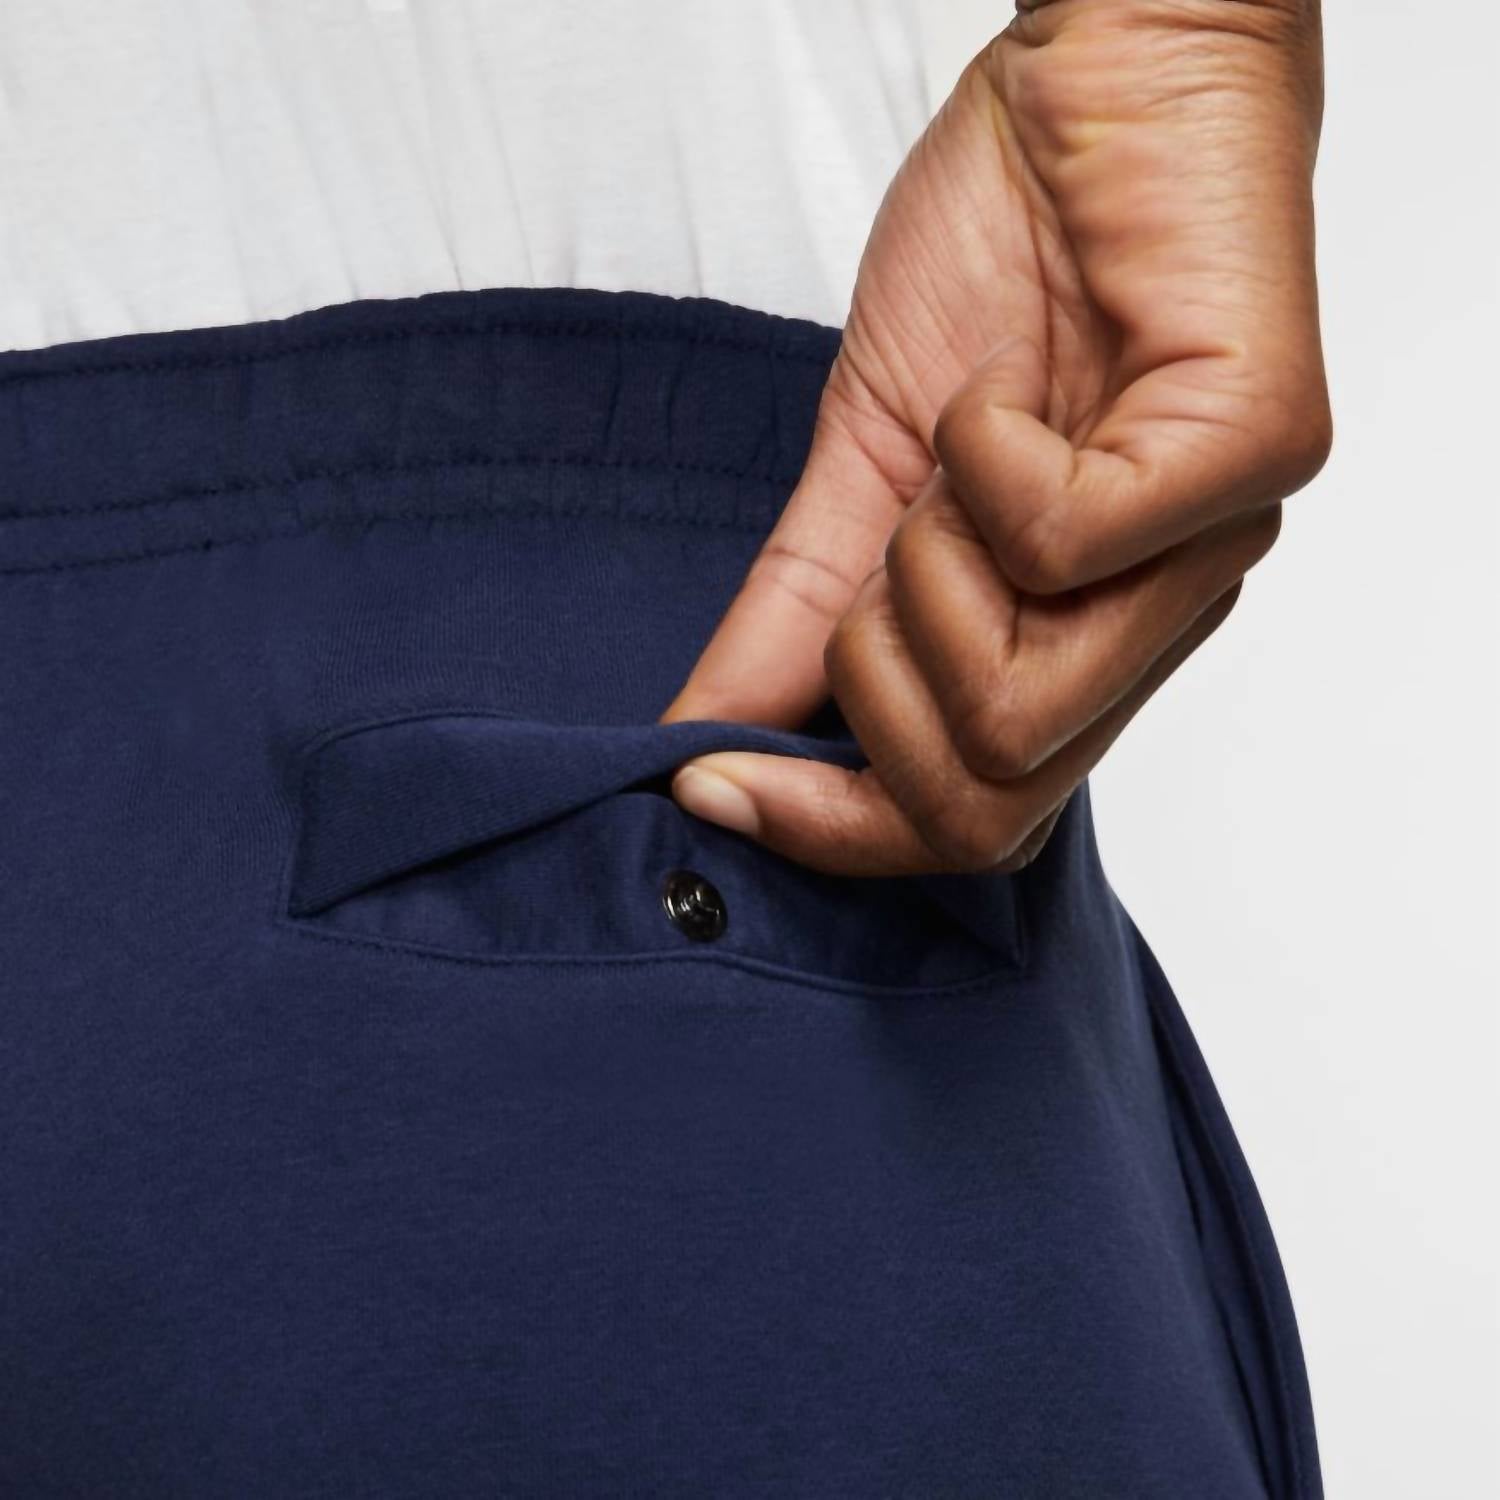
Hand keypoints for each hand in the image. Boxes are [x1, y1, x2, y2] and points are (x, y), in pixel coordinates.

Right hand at [659, 0, 1331, 875]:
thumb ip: (794, 624)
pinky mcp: (1253, 450)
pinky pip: (1059, 541)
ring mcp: (1217, 552)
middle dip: (873, 690)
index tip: (710, 784)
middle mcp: (1159, 627)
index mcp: (1073, 645)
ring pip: (1013, 705)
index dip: (836, 833)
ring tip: (953, 452)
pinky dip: (980, 460)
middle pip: (991, 804)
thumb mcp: (864, 474)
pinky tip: (1007, 388)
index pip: (975, 826)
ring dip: (922, 575)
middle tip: (882, 553)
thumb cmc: (1000, 265)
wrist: (1098, 77)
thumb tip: (696, 742)